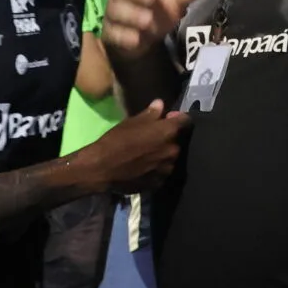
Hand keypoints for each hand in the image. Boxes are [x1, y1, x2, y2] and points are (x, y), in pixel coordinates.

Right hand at [74, 100, 191, 195]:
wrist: (101, 169)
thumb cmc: (116, 141)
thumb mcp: (131, 122)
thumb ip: (150, 113)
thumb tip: (160, 104)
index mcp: (168, 132)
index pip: (186, 121)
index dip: (177, 117)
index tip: (167, 117)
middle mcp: (172, 151)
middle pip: (176, 141)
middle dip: (168, 137)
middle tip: (152, 137)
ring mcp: (166, 169)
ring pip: (170, 157)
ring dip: (162, 154)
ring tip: (147, 154)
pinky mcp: (158, 183)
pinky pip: (161, 172)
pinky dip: (156, 168)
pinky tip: (143, 167)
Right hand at [100, 0, 210, 60]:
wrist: (138, 42)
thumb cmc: (155, 16)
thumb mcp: (173, 5)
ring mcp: (113, 15)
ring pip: (116, 11)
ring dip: (131, 14)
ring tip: (147, 20)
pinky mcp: (109, 34)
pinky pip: (113, 34)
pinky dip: (124, 36)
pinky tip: (135, 39)